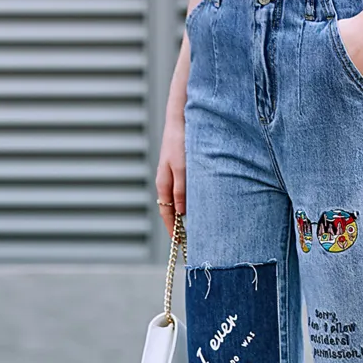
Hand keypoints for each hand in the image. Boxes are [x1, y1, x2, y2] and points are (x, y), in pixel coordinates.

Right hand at [155, 116, 185, 237]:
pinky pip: (184, 190)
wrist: (182, 118)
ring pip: (178, 200)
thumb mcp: (182, 168)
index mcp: (164, 183)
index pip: (166, 212)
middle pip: (171, 209)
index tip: (179, 243)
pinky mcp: (182, 169)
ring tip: (196, 226)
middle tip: (189, 240)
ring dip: (185, 214)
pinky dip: (189, 201)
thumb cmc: (181, 141)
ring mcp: (174, 175)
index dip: (172, 229)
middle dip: (178, 225)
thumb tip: (181, 212)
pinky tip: (199, 204)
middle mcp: (167, 181)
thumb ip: (182, 190)